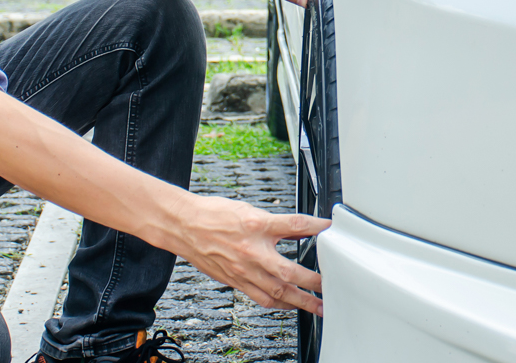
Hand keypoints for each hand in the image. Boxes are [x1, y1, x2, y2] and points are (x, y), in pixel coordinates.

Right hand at [167, 194, 330, 314]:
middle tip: (330, 285)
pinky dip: (279, 303)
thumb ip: (275, 222)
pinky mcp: (236, 281)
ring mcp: (244, 269)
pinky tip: (289, 304)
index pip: (296, 226)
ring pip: (277, 291)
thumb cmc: (213, 215)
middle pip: (290, 270)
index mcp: (257, 225)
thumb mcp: (250, 210)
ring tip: (317, 305)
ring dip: (300, 300)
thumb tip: (298, 229)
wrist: (185, 226)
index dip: (317, 227)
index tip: (330, 229)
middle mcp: (252, 251)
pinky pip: (261, 298)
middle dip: (313, 280)